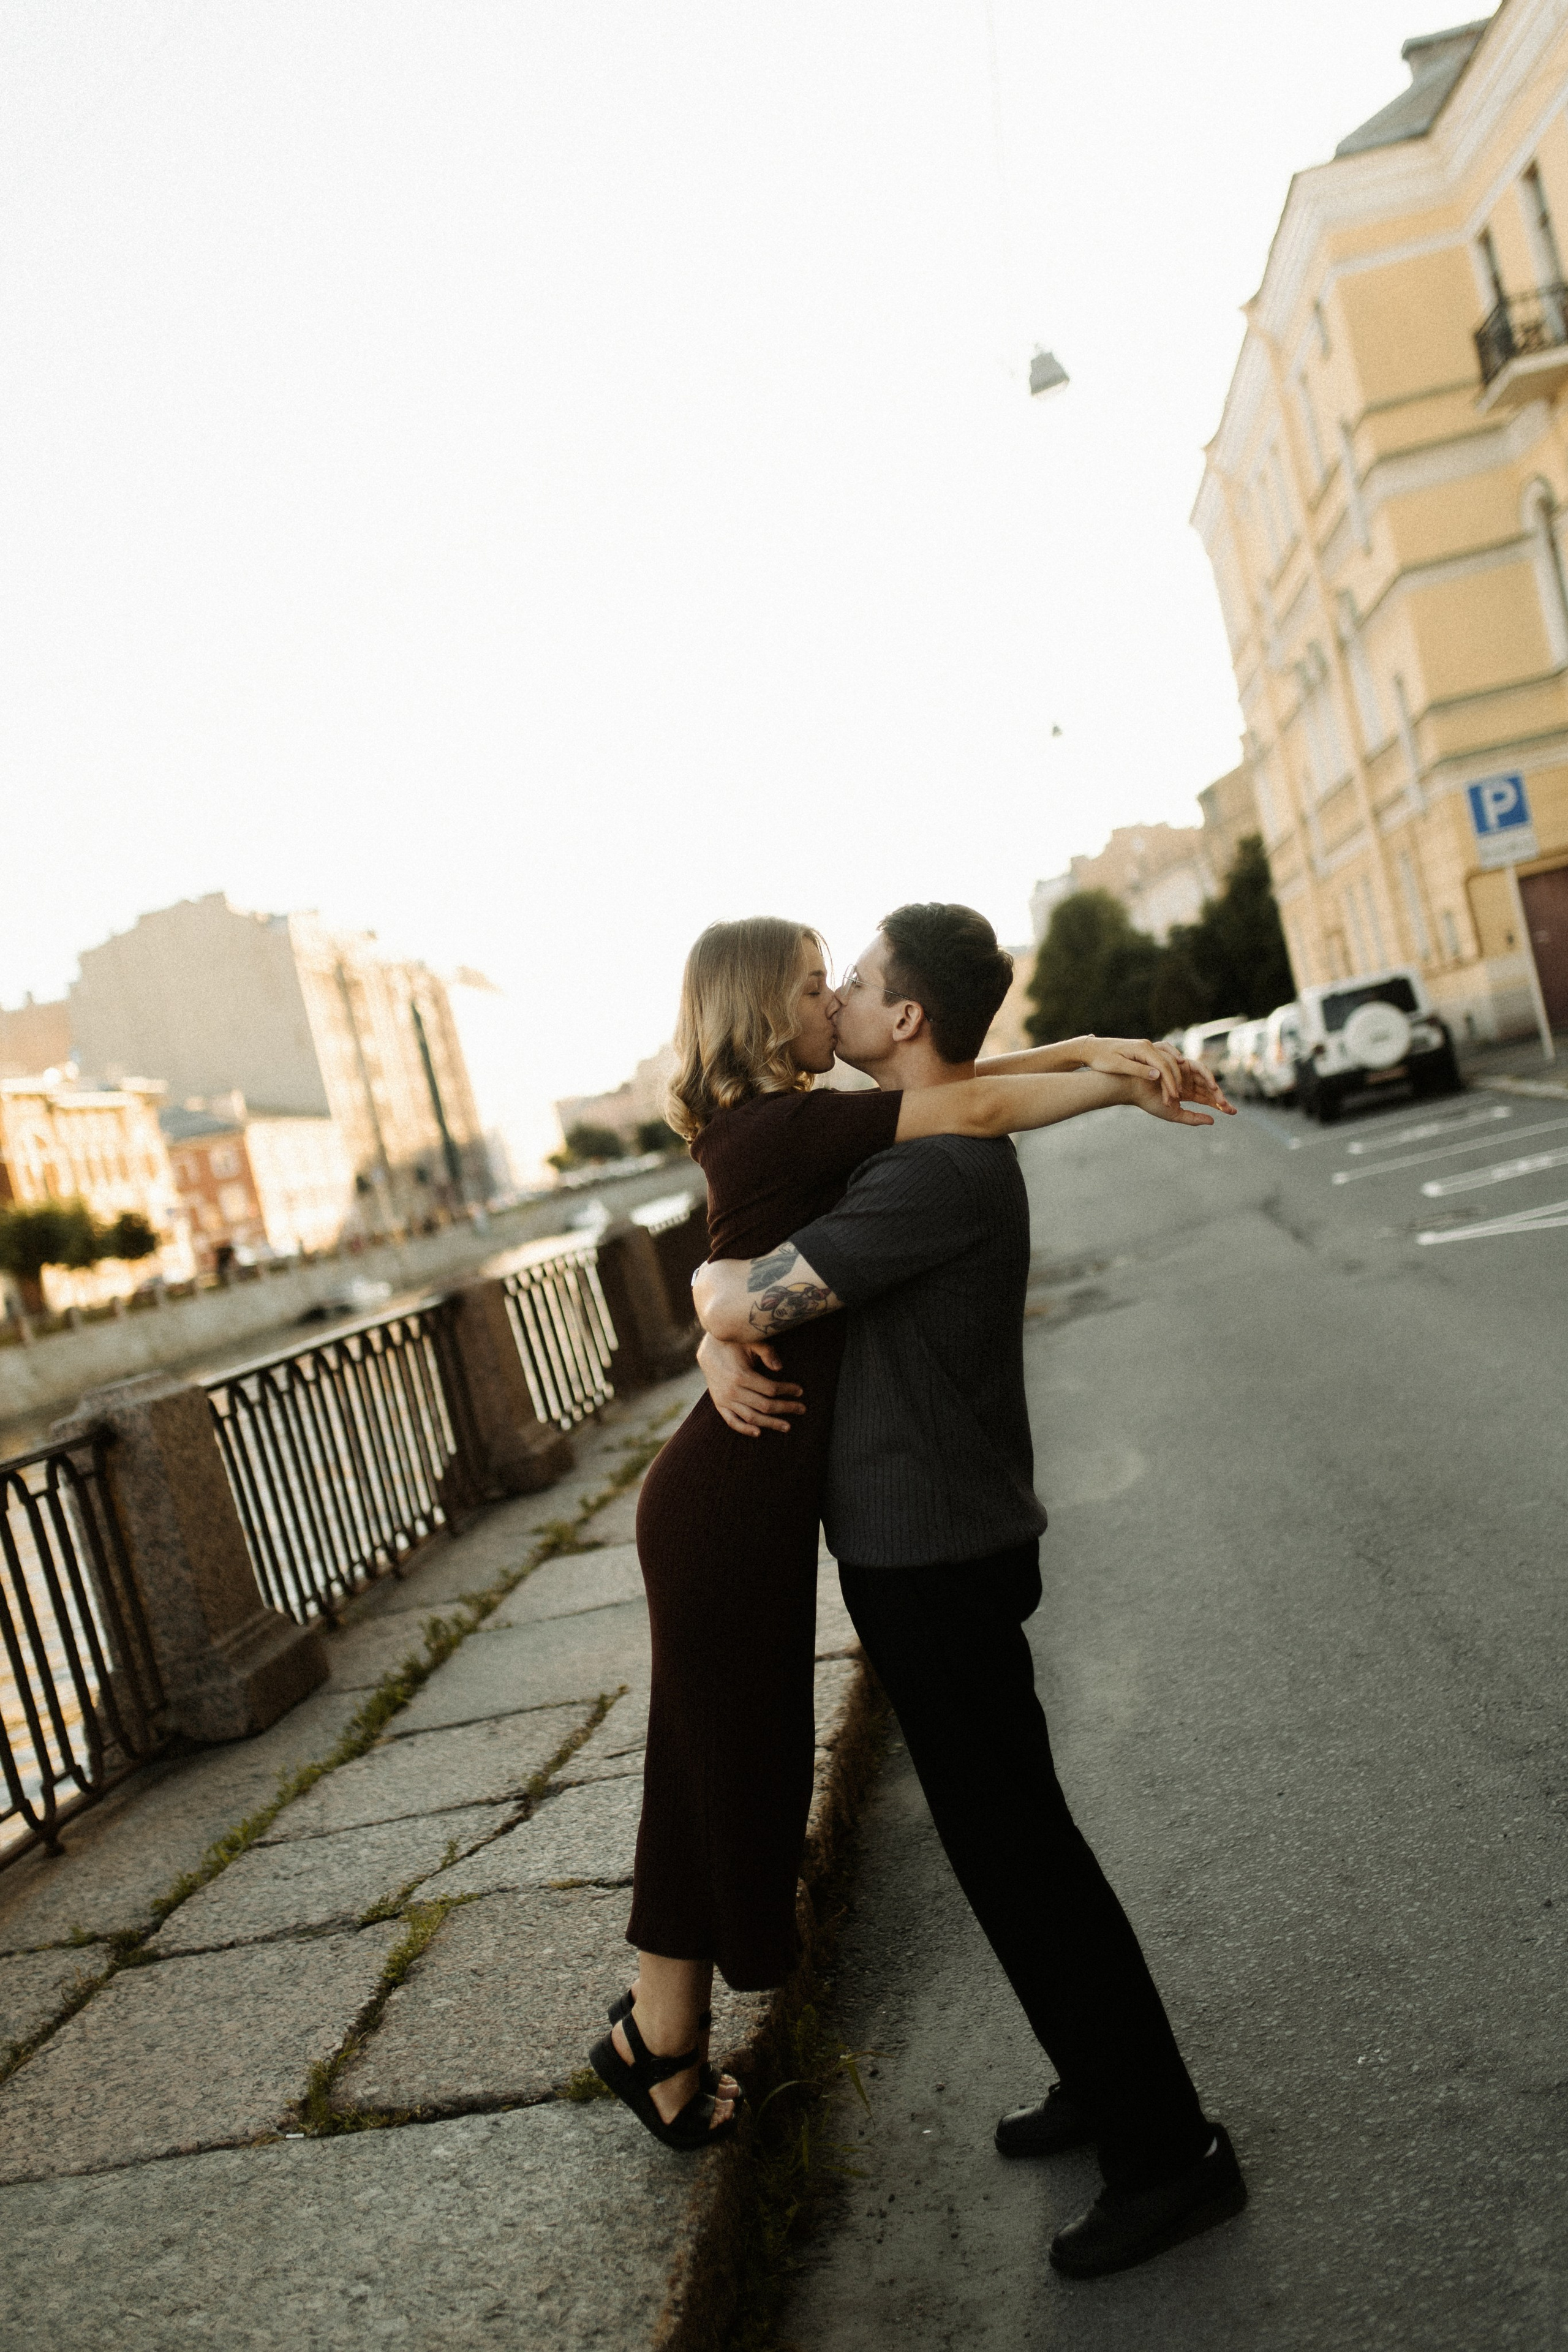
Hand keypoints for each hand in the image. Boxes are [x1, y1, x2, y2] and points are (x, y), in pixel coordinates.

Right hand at [696, 1331, 804, 1437]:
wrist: (708, 1350)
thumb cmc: (733, 1343)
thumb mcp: (750, 1341)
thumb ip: (766, 1352)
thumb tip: (780, 1368)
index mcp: (741, 1375)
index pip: (770, 1389)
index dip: (787, 1390)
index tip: (800, 1391)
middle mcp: (732, 1391)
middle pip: (764, 1405)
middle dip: (786, 1408)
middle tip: (802, 1409)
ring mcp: (725, 1400)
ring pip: (751, 1418)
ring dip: (771, 1423)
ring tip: (787, 1426)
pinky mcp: (719, 1405)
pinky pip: (732, 1422)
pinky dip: (745, 1429)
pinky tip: (759, 1432)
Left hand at [1074, 1034, 1191, 1107]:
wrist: (1091, 1049)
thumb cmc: (1101, 1059)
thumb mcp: (1118, 1066)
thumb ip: (1138, 1070)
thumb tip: (1158, 1075)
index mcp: (1142, 1049)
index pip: (1162, 1066)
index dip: (1170, 1082)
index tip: (1173, 1096)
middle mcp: (1147, 1045)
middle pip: (1168, 1063)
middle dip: (1174, 1080)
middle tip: (1176, 1097)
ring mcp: (1146, 1047)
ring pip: (1166, 1060)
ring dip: (1174, 1074)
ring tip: (1176, 1090)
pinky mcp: (1143, 1050)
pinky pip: (1163, 1055)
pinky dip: (1171, 1062)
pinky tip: (1179, 1067)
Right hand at [1121, 1070, 1231, 1126]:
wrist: (1134, 1088)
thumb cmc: (1150, 1101)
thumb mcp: (1175, 1114)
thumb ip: (1193, 1118)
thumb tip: (1213, 1121)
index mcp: (1187, 1092)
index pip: (1208, 1098)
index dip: (1220, 1105)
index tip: (1233, 1112)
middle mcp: (1188, 1080)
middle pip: (1209, 1088)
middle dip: (1220, 1097)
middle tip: (1229, 1108)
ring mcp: (1185, 1071)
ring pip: (1206, 1077)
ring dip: (1214, 1087)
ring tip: (1220, 1100)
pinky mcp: (1180, 1062)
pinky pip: (1197, 1067)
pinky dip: (1205, 1075)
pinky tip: (1212, 1086)